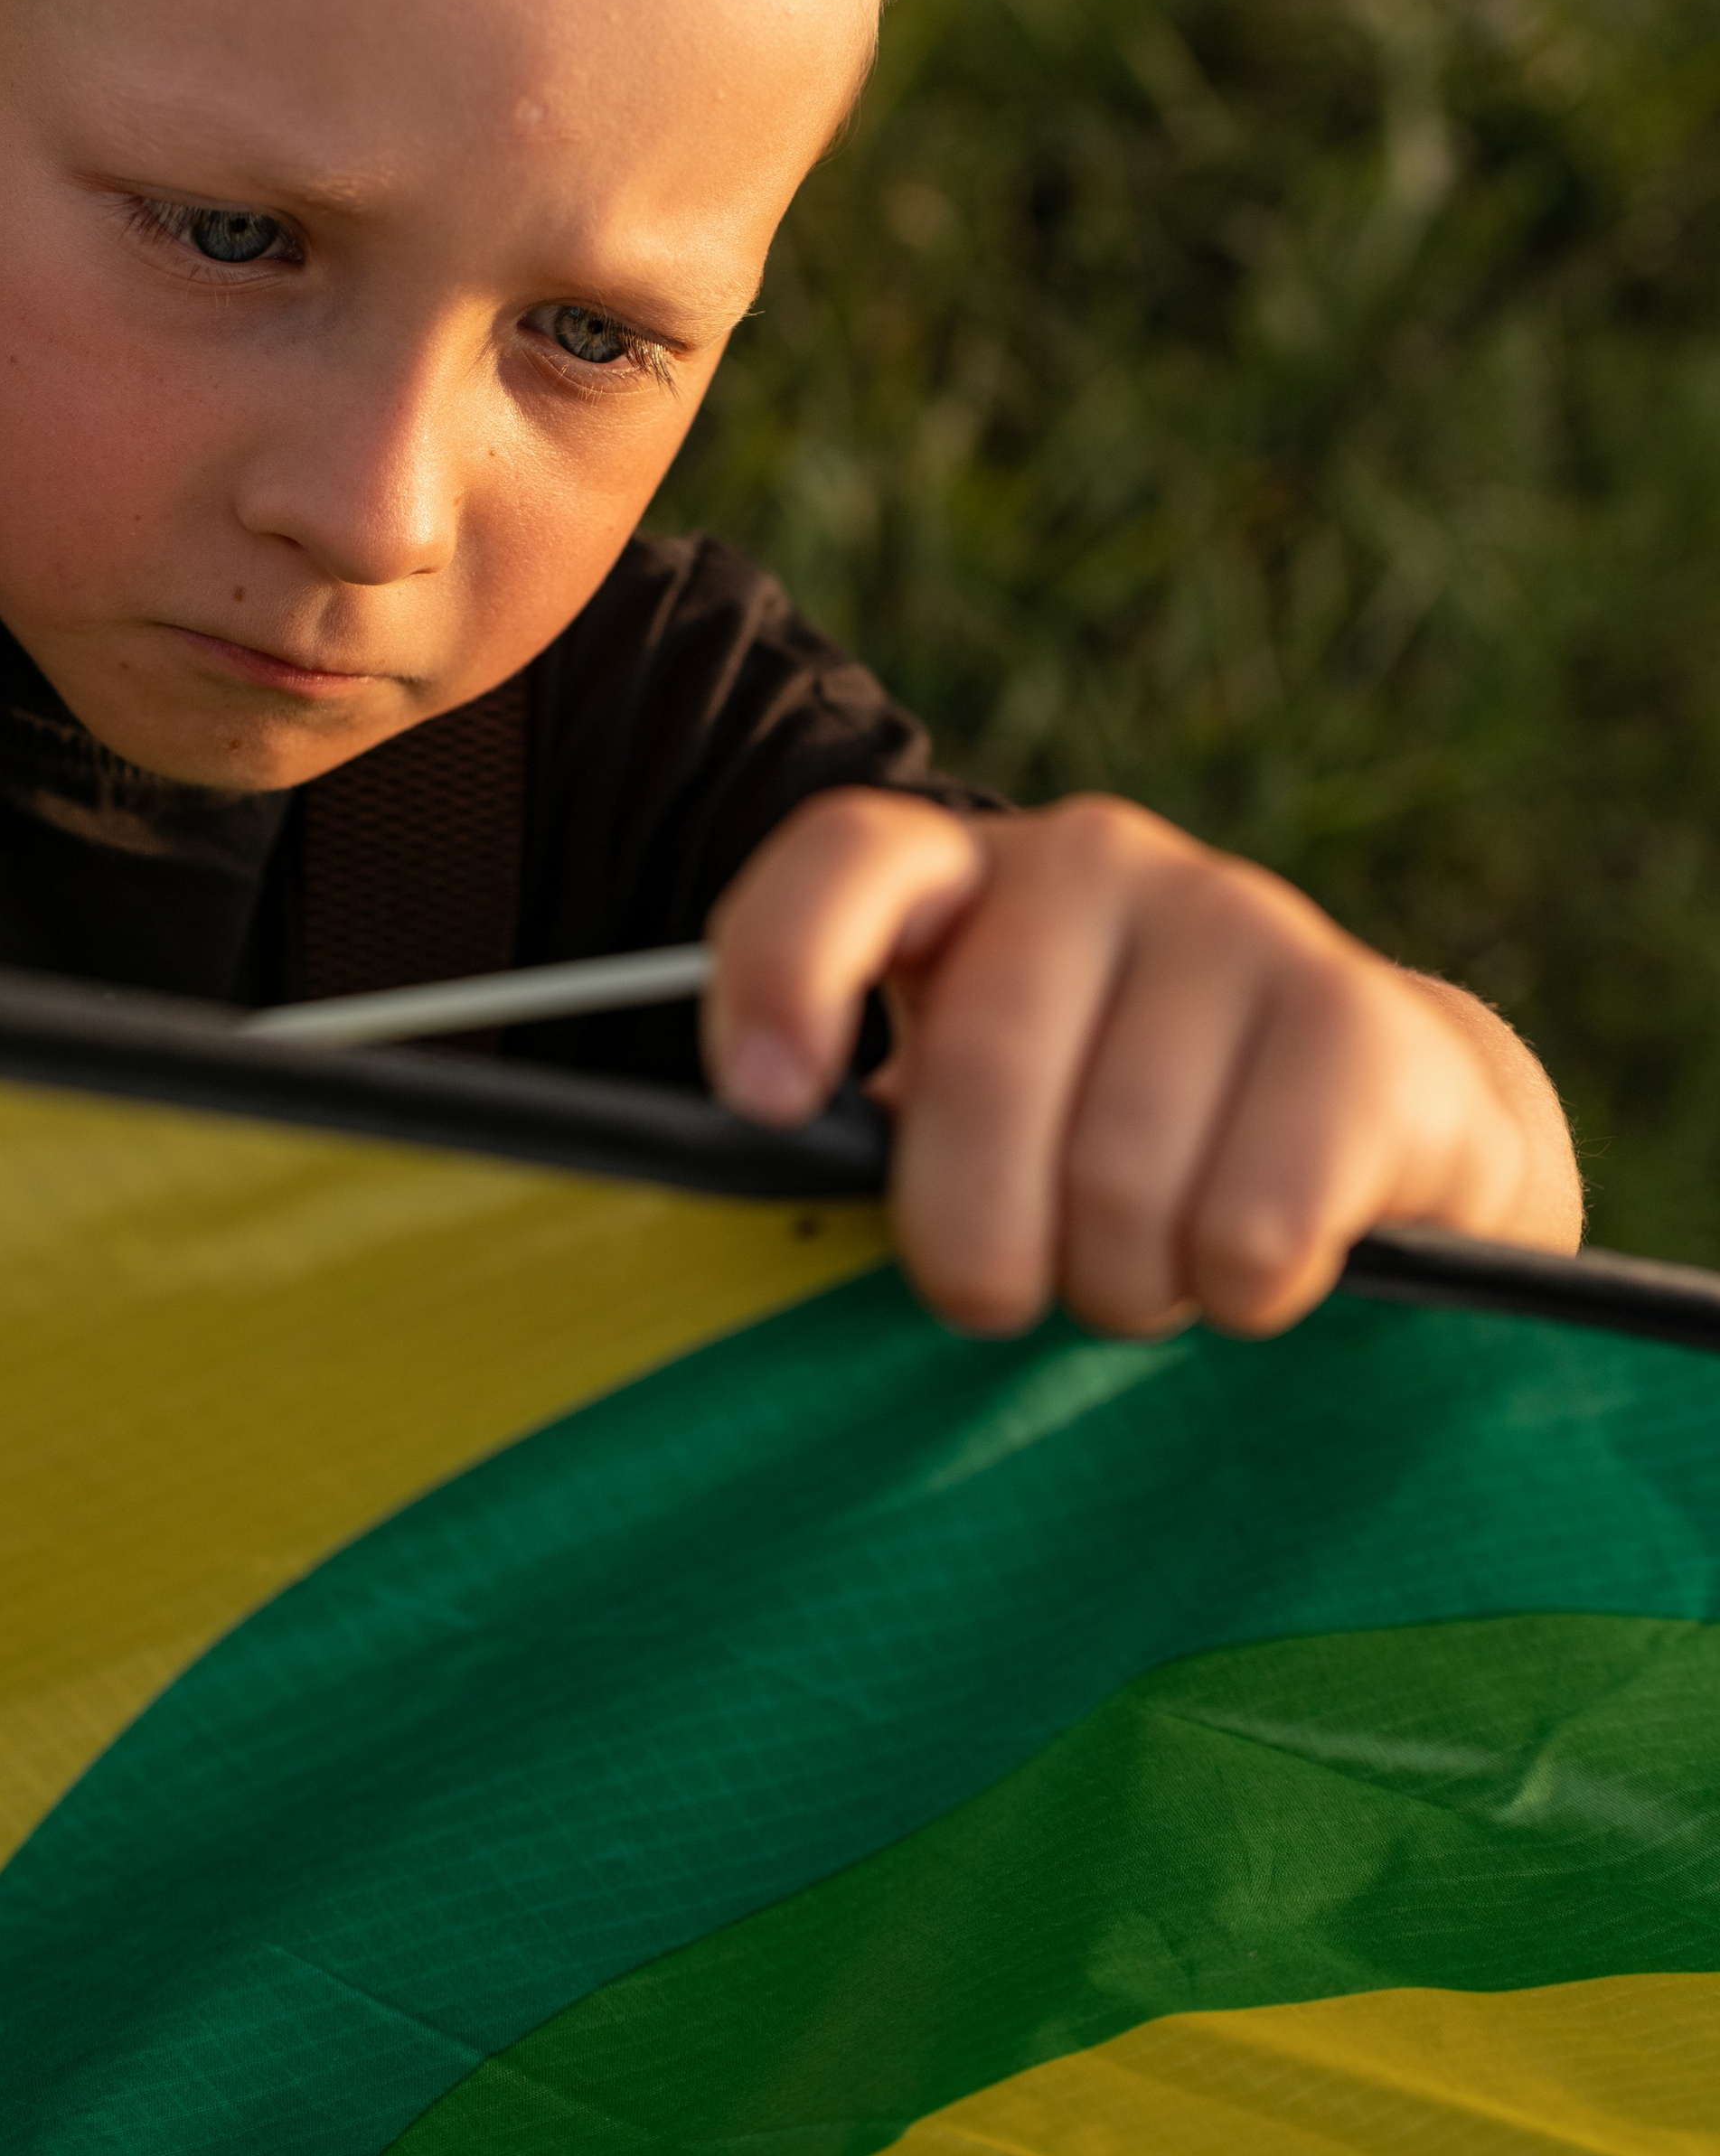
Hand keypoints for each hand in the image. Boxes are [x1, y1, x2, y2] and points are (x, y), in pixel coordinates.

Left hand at [704, 787, 1582, 1338]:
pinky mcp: (1359, 1016)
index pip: (846, 863)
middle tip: (1020, 1293)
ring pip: (1119, 1174)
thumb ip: (877, 1133)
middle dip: (982, 1244)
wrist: (1387, 1115)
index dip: (785, 972)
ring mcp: (1238, 918)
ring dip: (1124, 1282)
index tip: (769, 1103)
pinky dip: (1240, 1291)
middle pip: (982, 1072)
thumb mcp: (978, 1118)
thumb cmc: (1120, 1140)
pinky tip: (1258, 1268)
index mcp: (963, 879)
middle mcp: (1093, 862)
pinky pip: (1251, 1222)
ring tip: (1153, 1264)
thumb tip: (789, 1197)